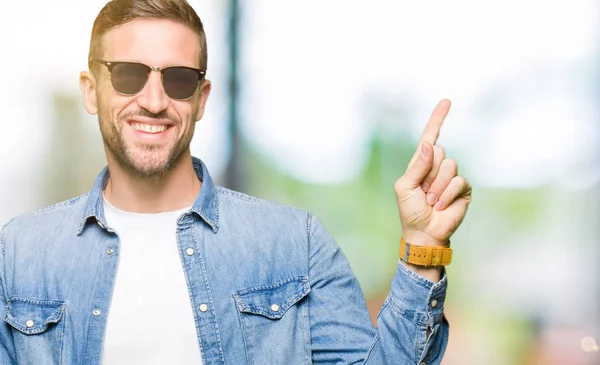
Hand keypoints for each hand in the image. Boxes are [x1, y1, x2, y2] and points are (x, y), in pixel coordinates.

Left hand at [394, 99, 471, 248]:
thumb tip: (430, 144)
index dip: (438, 119)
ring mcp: (451, 177)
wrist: (424, 232)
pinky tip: (441, 205)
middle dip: (429, 173)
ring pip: (450, 165)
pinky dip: (446, 194)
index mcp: (421, 163)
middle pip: (439, 151)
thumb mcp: (405, 186)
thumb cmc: (410, 210)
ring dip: (437, 186)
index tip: (446, 101)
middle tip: (423, 191)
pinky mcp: (463, 189)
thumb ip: (417, 166)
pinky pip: (458, 181)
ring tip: (431, 200)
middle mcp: (437, 167)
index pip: (430, 136)